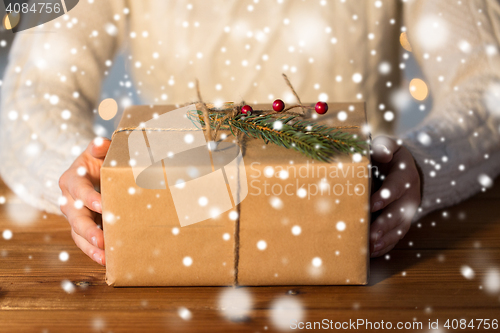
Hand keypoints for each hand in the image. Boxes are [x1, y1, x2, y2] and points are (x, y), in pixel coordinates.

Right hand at [59, 137, 110, 264]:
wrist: (91, 173)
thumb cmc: (98, 161)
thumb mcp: (98, 151)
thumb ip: (100, 147)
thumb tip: (100, 143)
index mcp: (72, 179)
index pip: (79, 189)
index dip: (89, 197)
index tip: (102, 205)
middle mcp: (69, 200)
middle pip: (75, 217)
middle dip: (88, 230)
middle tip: (102, 240)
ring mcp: (74, 216)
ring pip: (77, 234)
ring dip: (90, 247)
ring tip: (104, 257)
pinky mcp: (82, 228)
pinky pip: (84, 242)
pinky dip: (94, 252)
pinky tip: (106, 260)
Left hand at [370, 136, 420, 257]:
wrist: (400, 166)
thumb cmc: (388, 155)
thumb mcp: (388, 145)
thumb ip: (384, 146)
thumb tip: (383, 153)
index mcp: (405, 175)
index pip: (397, 186)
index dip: (386, 195)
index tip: (372, 204)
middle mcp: (410, 195)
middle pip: (399, 212)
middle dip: (384, 225)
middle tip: (370, 235)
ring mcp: (408, 211)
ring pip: (399, 228)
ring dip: (385, 239)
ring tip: (370, 247)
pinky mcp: (403, 221)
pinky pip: (397, 236)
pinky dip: (386, 246)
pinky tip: (372, 253)